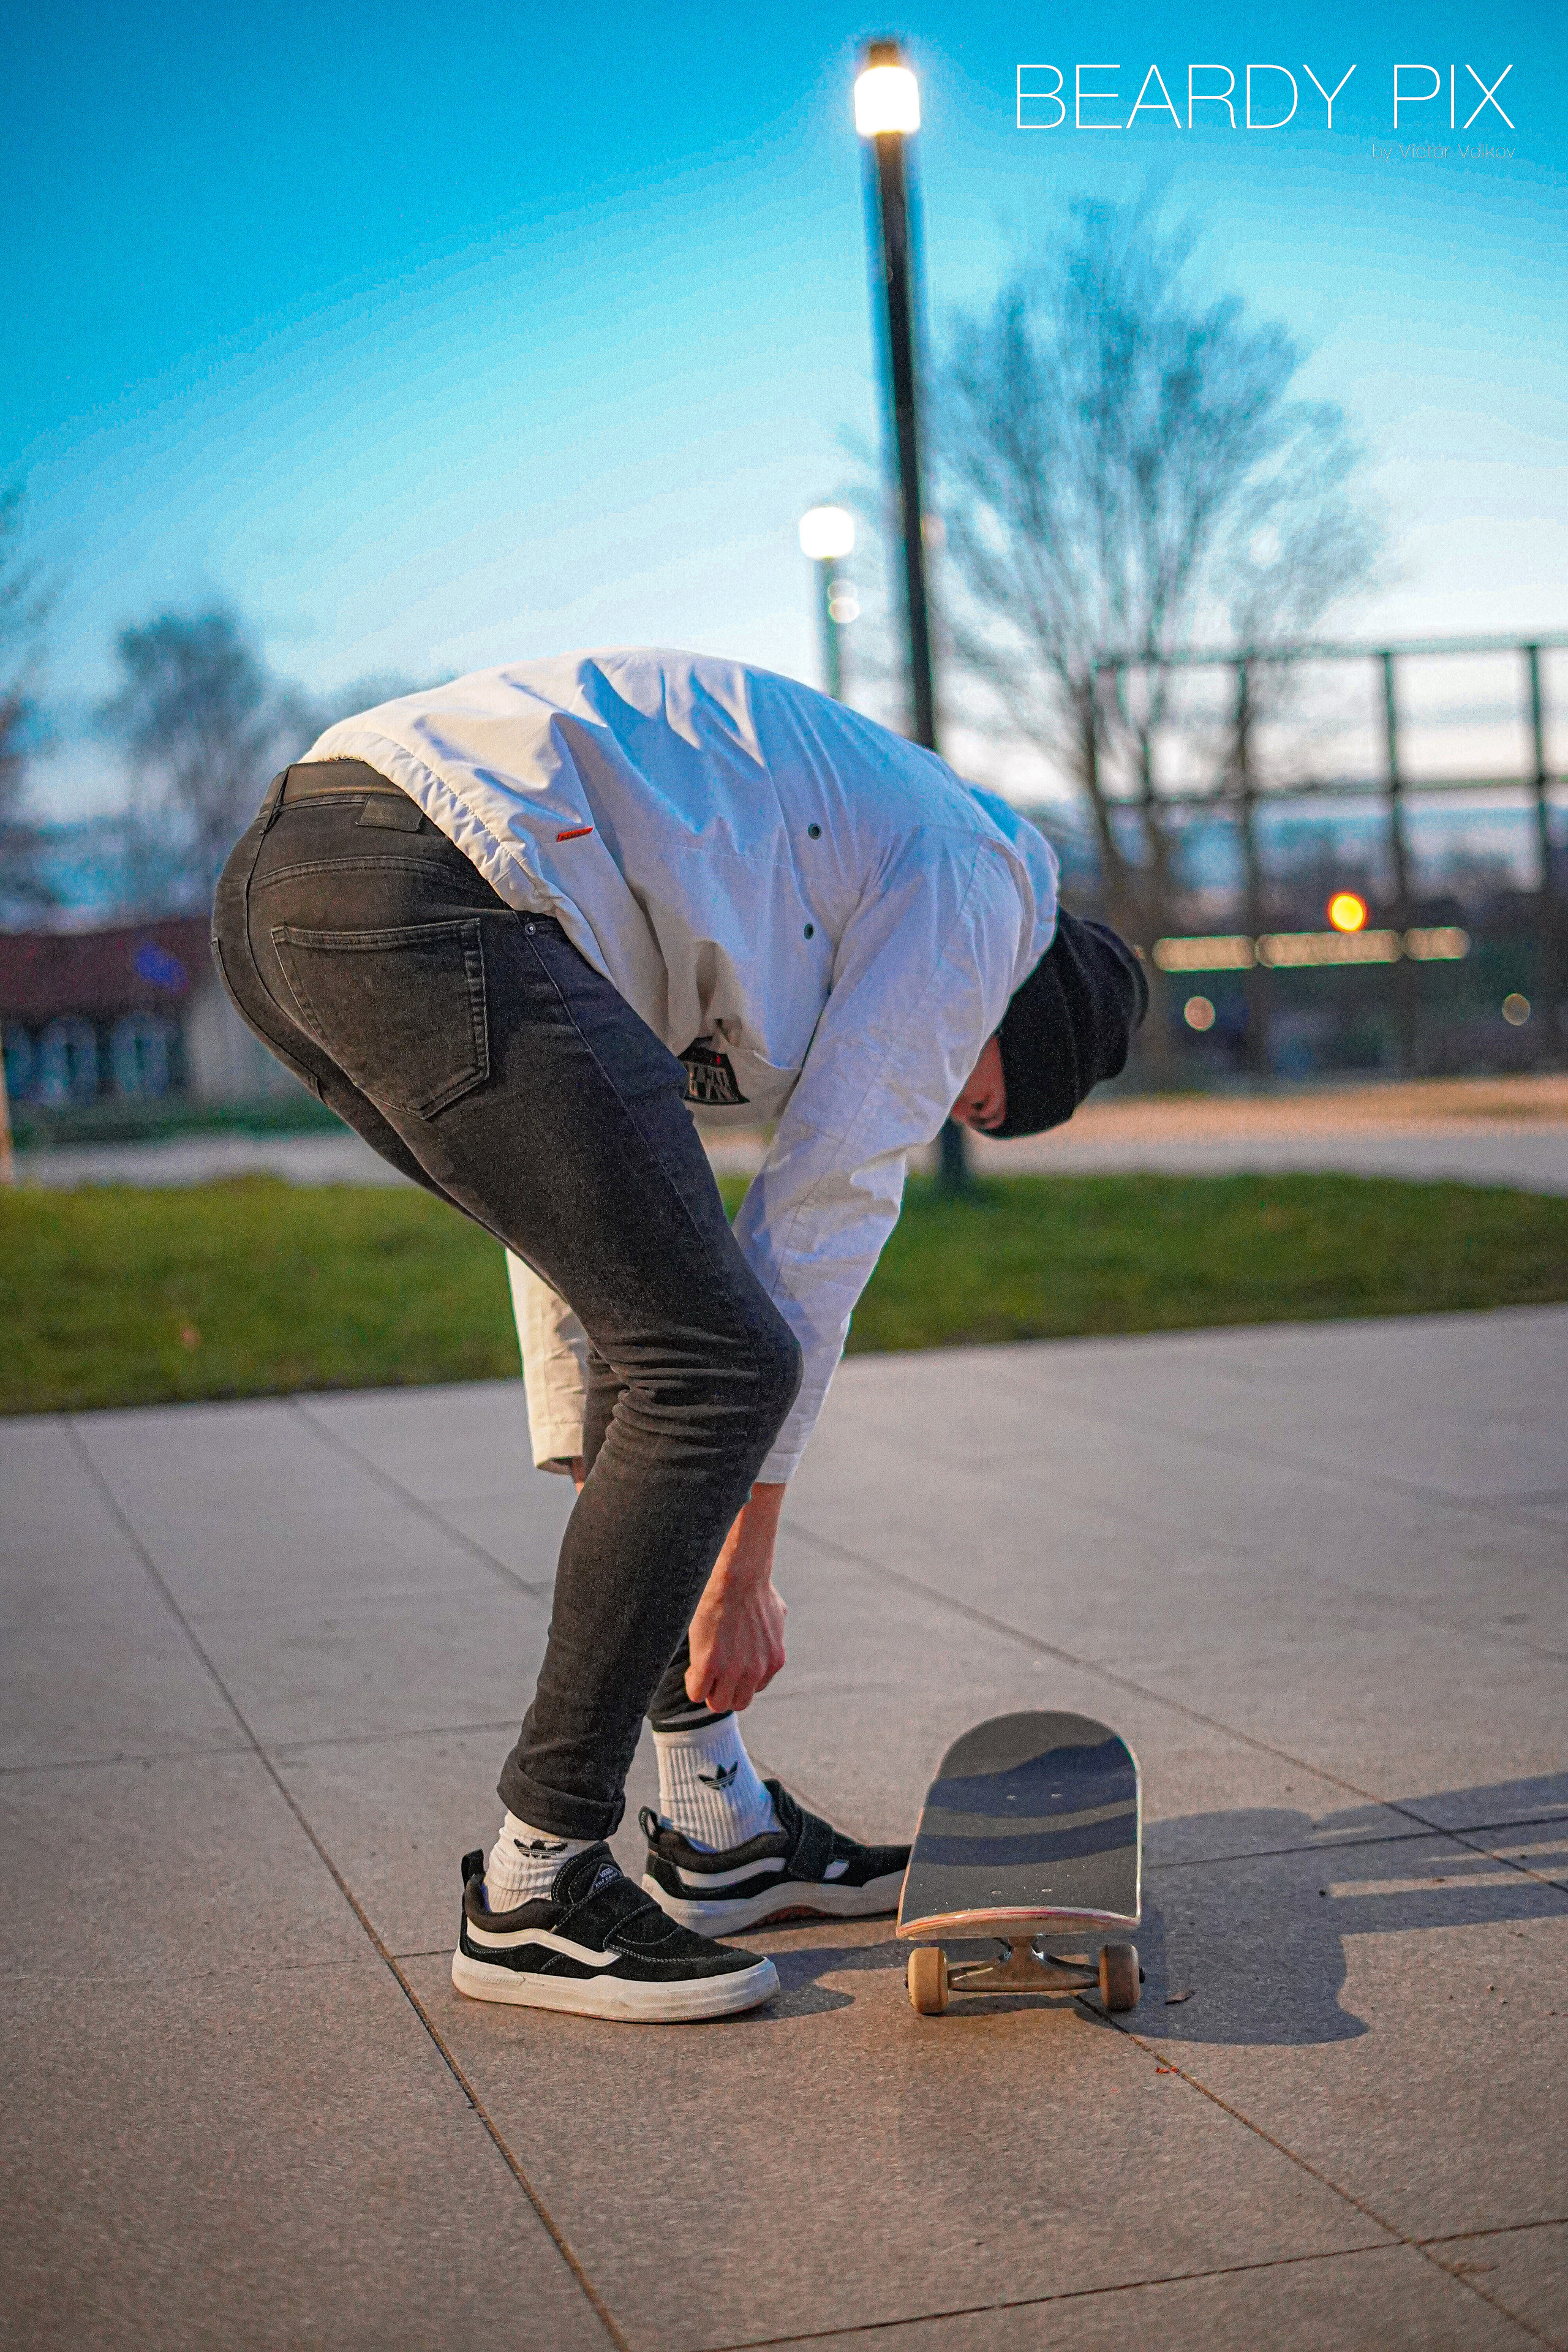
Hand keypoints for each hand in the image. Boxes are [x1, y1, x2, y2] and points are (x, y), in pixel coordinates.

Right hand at [685, 1482, 787, 1713]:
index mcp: (774, 1661)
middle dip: (724, 1691)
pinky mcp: (709, 1665)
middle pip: (737, 1702)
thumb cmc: (755, 1588)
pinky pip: (696, 1693)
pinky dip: (692, 1684)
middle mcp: (756, 1671)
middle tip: (712, 1673)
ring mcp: (733, 1670)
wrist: (739, 1576)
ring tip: (701, 1670)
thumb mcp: (777, 1614)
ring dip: (708, 1690)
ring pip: (717, 1703)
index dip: (738, 1680)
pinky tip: (692, 1668)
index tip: (728, 1666)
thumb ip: (775, 1631)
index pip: (755, 1689)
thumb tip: (775, 1623)